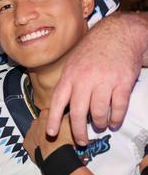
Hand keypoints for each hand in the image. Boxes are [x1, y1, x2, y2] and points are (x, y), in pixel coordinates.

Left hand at [25, 109, 72, 162]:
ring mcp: (30, 132)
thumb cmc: (67, 141)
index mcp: (46, 113)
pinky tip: (45, 148)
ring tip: (53, 143)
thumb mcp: (72, 123)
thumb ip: (69, 115)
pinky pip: (32, 141)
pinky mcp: (27, 142)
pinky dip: (37, 144)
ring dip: (43, 135)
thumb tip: (69, 113)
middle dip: (50, 127)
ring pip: (37, 131)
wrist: (57, 158)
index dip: (59, 119)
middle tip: (59, 135)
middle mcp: (36, 120)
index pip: (53, 112)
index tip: (63, 125)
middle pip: (44, 122)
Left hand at [48, 13, 144, 144]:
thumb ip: (68, 82)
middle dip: (79, 131)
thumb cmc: (93, 50)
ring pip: (99, 112)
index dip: (54, 119)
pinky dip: (116, 118)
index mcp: (70, 75)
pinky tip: (114, 122)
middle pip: (79, 112)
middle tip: (82, 141)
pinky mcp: (123, 82)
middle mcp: (85, 79)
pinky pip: (118, 107)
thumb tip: (60, 104)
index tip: (52, 133)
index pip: (58, 101)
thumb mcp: (73, 62)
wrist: (119, 34)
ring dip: (100, 124)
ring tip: (100, 127)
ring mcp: (104, 81)